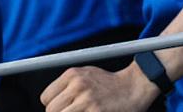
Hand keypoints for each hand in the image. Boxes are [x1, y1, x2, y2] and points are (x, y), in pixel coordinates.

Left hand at [40, 62, 158, 111]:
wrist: (136, 86)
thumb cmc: (110, 84)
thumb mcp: (87, 75)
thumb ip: (67, 86)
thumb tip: (49, 104)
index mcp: (73, 74)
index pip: (46, 98)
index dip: (53, 106)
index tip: (64, 108)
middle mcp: (78, 85)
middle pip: (51, 110)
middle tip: (74, 111)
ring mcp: (87, 100)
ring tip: (84, 111)